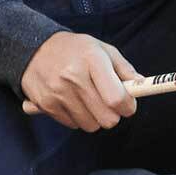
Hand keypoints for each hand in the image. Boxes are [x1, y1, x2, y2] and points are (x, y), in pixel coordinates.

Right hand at [20, 31, 141, 130]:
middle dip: (113, 114)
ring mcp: (58, 92)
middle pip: (106, 118)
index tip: (128, 105)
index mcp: (92, 60)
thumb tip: (142, 85)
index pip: (116, 98)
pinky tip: (72, 99)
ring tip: (87, 98)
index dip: (128, 107)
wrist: (33, 48)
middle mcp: (74, 77)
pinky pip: (73, 125)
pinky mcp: (45, 104)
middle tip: (108, 102)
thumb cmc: (75, 49)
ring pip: (91, 125)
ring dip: (94, 117)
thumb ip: (124, 68)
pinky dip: (77, 117)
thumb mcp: (102, 49)